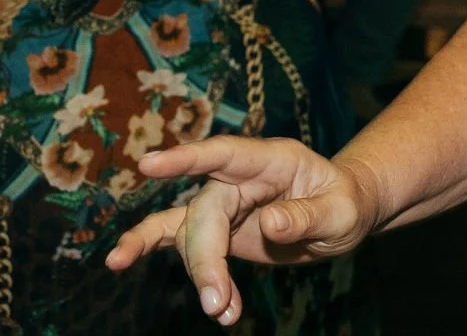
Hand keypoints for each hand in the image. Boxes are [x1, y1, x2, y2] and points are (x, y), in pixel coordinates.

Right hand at [105, 138, 378, 326]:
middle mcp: (241, 177)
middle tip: (216, 304)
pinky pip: (176, 240)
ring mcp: (224, 203)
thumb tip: (269, 222)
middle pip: (204, 212)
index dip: (188, 158)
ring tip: (221, 312)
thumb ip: (307, 216)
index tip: (149, 165)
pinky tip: (121, 264)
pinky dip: (158, 256)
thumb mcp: (342, 212)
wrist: (342, 214)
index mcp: (273, 160)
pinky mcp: (215, 229)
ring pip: (188, 234)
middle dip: (205, 260)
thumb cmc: (346, 204)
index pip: (226, 153)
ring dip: (199, 274)